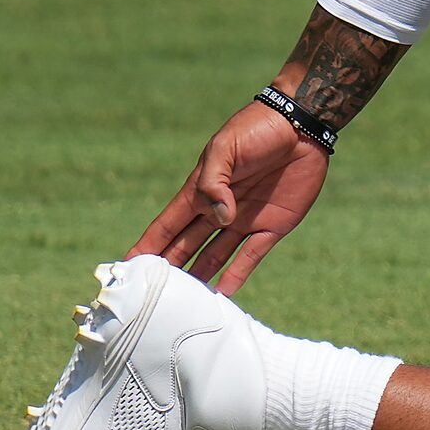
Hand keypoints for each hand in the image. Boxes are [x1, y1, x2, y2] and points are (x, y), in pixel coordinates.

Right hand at [131, 102, 331, 293]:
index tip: (127, 268)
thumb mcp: (226, 148)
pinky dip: (237, 275)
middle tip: (151, 296)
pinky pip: (251, 255)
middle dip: (169, 268)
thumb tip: (218, 217)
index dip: (148, 245)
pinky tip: (222, 294)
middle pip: (186, 246)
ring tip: (182, 303)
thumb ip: (213, 181)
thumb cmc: (257, 129)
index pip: (167, 225)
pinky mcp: (274, 225)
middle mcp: (218, 211)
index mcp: (200, 191)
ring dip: (199, 276)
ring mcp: (245, 220)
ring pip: (215, 256)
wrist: (302, 126)